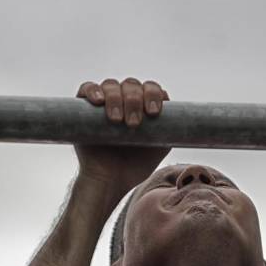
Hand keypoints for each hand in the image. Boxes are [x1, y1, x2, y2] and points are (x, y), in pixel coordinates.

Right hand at [74, 77, 171, 199]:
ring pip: (111, 85)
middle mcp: (123, 100)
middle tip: (134, 123)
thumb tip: (182, 118)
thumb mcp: (159, 148)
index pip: (150, 88)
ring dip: (116, 98)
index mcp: (142, 106)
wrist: (110, 182)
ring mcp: (103, 103)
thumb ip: (170, 130)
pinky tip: (99, 101)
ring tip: (117, 121)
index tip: (154, 113)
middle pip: (132, 84)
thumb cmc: (134, 166)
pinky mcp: (83, 108)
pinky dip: (93, 91)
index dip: (154, 94)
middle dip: (135, 100)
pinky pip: (86, 88)